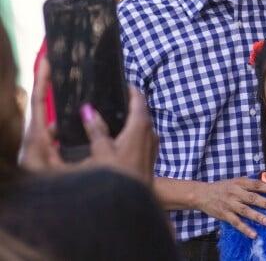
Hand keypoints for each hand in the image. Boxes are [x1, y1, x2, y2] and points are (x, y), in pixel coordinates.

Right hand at [21, 58, 157, 186]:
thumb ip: (95, 129)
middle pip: (140, 111)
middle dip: (126, 105)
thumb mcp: (101, 151)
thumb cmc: (118, 177)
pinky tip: (115, 140)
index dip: (130, 89)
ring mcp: (151, 145)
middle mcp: (150, 132)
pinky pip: (140, 138)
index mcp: (141, 125)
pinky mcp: (148, 157)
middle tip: (109, 100)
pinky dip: (129, 133)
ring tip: (109, 118)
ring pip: (140, 125)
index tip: (120, 83)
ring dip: (127, 121)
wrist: (134, 206)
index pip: (138, 98)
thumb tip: (88, 109)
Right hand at [199, 177, 265, 238]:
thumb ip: (249, 183)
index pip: (257, 184)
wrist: (203, 194)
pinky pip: (236, 222)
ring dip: (257, 216)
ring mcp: (230, 204)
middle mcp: (236, 192)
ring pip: (245, 211)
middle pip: (252, 198)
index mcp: (240, 182)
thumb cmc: (224, 187)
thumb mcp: (236, 181)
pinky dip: (245, 228)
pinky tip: (253, 234)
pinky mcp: (224, 215)